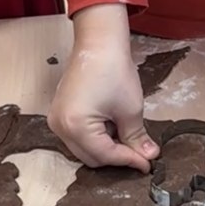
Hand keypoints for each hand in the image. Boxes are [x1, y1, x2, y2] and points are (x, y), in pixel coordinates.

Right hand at [48, 4, 159, 172]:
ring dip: (105, 148)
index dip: (129, 160)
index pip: (105, 155)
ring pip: (84, 149)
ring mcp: (56, 120)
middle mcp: (60, 127)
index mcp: (75, 126)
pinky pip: (77, 136)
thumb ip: (136, 138)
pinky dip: (95, 138)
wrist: (98, 42)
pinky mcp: (58, 113)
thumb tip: (148, 157)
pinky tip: (110, 125)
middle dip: (117, 156)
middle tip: (139, 152)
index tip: (148, 164)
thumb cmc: (114, 70)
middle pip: (91, 157)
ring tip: (125, 135)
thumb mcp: (130, 108)